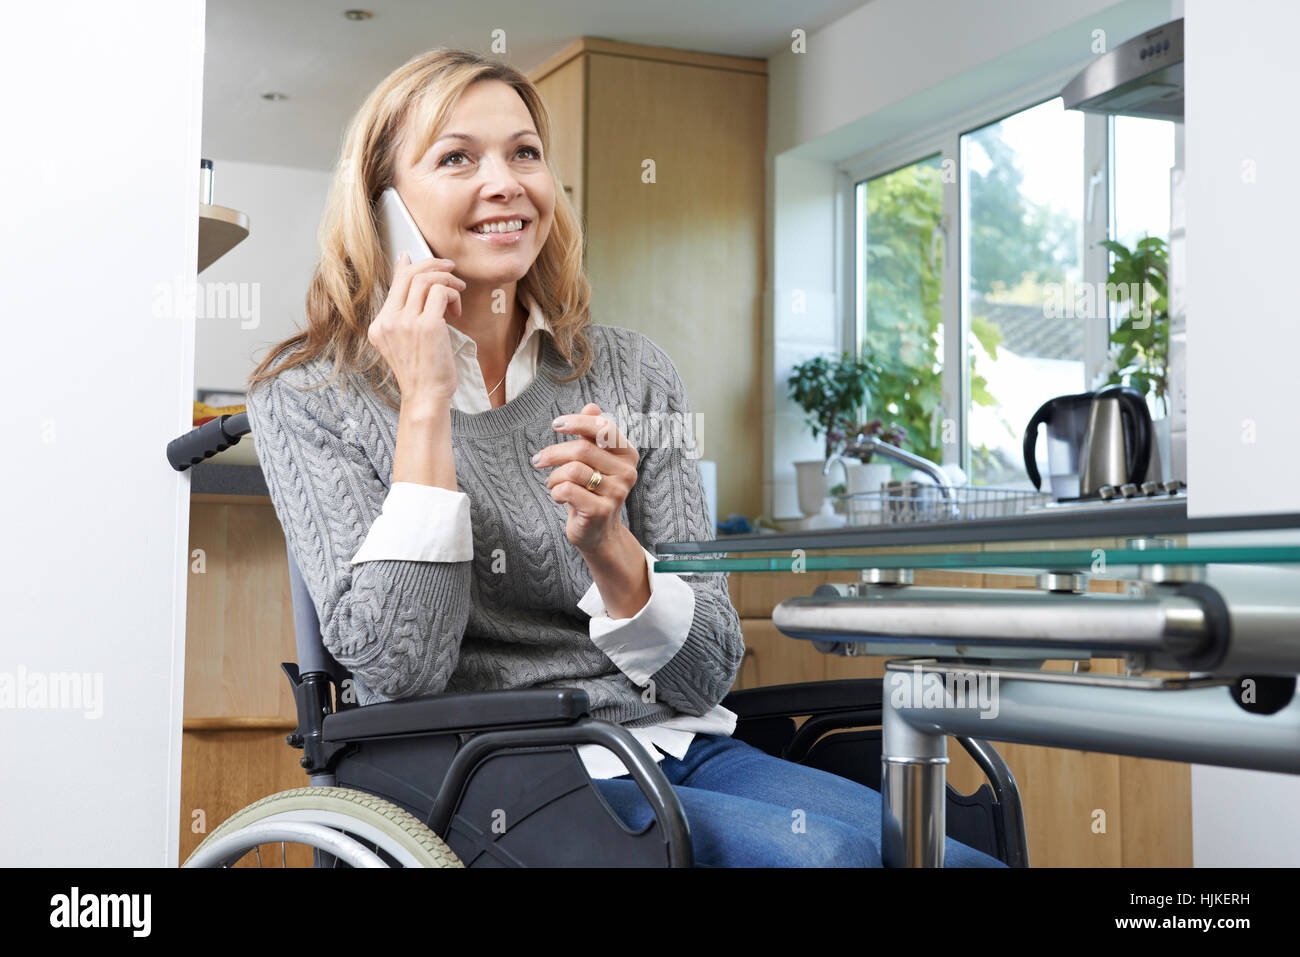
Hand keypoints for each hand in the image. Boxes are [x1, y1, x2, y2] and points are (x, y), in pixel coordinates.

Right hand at [367, 252, 466, 405]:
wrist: (426, 397)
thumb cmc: (422, 371)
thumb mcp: (407, 339)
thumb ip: (406, 311)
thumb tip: (408, 275)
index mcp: (380, 325)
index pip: (396, 283)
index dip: (414, 266)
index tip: (430, 261)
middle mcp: (389, 321)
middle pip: (410, 275)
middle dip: (434, 265)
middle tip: (451, 269)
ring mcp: (406, 323)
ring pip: (426, 280)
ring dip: (448, 280)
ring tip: (458, 291)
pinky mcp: (427, 326)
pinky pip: (441, 293)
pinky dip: (453, 295)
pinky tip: (457, 311)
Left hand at [533, 403, 638, 553]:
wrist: (598, 532)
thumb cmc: (593, 490)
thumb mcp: (594, 460)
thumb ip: (593, 434)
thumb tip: (591, 406)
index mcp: (627, 454)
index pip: (604, 428)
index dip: (577, 422)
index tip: (556, 424)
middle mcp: (627, 472)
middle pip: (582, 449)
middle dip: (554, 453)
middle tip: (538, 460)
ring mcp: (616, 493)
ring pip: (572, 470)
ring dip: (553, 477)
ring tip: (553, 483)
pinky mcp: (600, 511)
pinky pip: (567, 490)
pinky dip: (555, 491)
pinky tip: (558, 497)